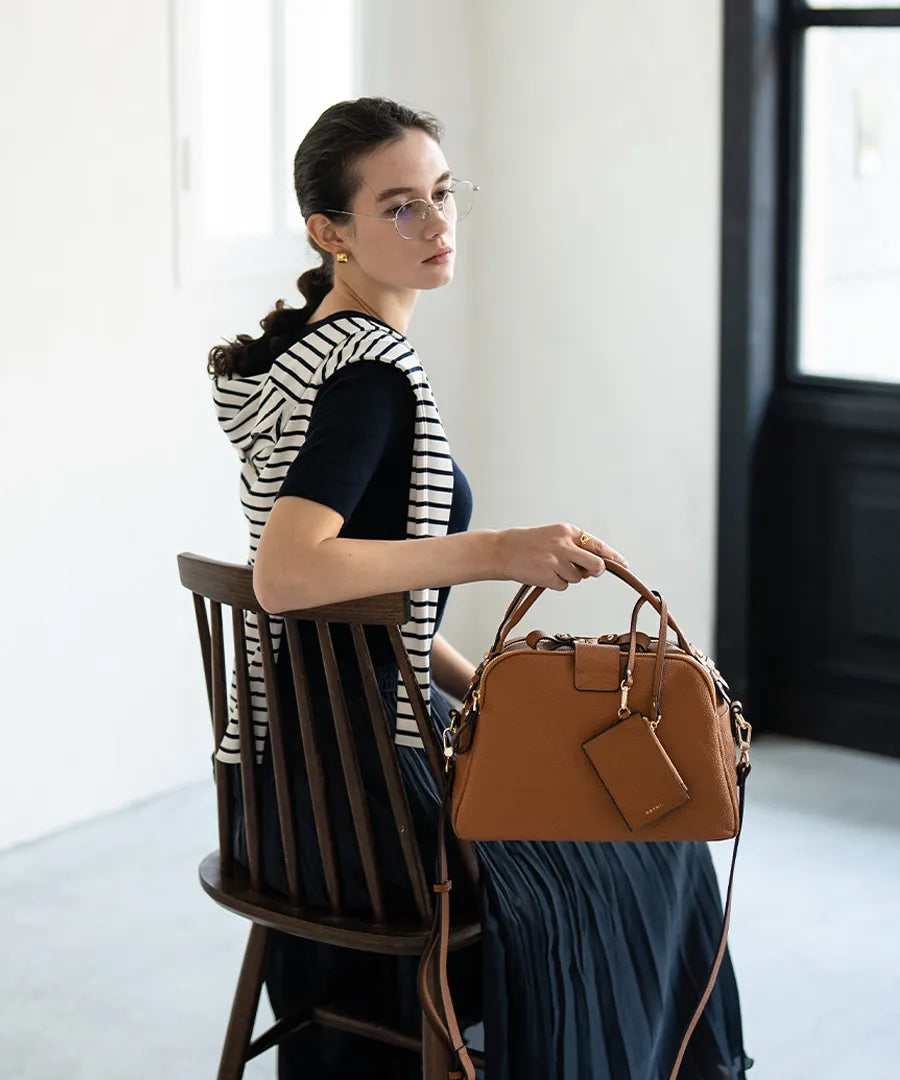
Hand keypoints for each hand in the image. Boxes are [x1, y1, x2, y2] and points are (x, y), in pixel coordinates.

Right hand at [493, 523, 627, 590]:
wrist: (502, 550)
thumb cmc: (528, 544)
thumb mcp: (554, 537)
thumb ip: (575, 548)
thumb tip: (596, 567)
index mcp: (567, 531)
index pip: (597, 545)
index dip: (613, 557)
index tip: (624, 564)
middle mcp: (565, 544)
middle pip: (596, 565)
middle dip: (594, 572)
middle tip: (585, 572)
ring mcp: (557, 560)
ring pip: (578, 577)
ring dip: (567, 577)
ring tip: (549, 567)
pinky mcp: (548, 575)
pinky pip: (563, 585)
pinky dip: (555, 583)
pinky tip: (542, 574)